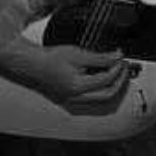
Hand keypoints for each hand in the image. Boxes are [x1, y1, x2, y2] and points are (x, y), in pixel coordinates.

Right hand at [0, 42, 127, 104]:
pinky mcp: (70, 98)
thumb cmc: (49, 58)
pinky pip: (92, 97)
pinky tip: (102, 75)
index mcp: (77, 88)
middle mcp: (75, 98)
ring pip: (101, 98)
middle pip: (108, 94)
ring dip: (111, 85)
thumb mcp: (78, 54)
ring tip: (115, 70)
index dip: (117, 68)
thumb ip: (100, 58)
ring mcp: (72, 101)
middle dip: (119, 80)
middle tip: (123, 67)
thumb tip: (117, 57)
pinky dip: (101, 87)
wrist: (31, 63)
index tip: (121, 58)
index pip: (107, 80)